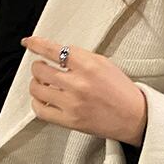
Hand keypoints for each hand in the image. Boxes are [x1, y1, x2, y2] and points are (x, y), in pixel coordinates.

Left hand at [21, 36, 147, 146]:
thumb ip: (79, 58)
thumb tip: (56, 54)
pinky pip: (41, 110)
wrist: (134, 117)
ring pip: (37, 89)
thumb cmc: (121, 91)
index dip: (36, 44)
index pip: (53, 50)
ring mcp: (72, 104)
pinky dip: (38, 103)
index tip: (29, 43)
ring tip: (44, 84)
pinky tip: (44, 100)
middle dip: (38, 67)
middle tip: (43, 68)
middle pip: (40, 70)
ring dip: (36, 84)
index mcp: (88, 65)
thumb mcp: (104, 64)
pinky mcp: (70, 121)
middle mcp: (78, 84)